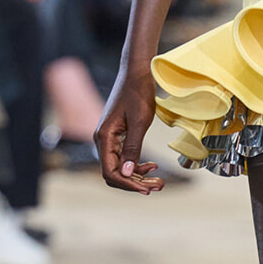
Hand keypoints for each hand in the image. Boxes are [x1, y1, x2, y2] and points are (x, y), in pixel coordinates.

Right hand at [95, 69, 165, 193]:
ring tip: (159, 180)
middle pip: (114, 173)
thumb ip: (132, 148)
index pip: (110, 172)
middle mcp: (102, 140)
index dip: (128, 184)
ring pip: (120, 167)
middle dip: (136, 183)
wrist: (136, 73)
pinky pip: (123, 158)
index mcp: (104, 138)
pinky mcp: (117, 135)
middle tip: (159, 186)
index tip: (147, 190)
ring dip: (138, 176)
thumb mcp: (139, 122)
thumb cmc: (138, 93)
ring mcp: (109, 138)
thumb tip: (126, 173)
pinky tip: (152, 166)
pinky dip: (137, 165)